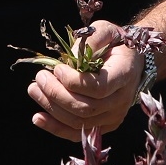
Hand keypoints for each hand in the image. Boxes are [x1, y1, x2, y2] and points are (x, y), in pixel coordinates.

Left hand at [28, 20, 142, 141]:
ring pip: (79, 122)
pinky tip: (38, 118)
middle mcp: (121, 100)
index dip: (73, 81)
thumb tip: (71, 57)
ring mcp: (113, 117)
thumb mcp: (106, 30)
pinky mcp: (103, 126)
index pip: (98, 88)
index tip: (57, 68)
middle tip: (40, 77)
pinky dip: (55, 127)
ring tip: (34, 90)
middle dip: (56, 93)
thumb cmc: (116, 43)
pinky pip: (77, 133)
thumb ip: (91, 39)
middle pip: (85, 108)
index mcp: (124, 75)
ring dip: (51, 107)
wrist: (132, 62)